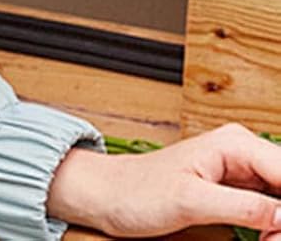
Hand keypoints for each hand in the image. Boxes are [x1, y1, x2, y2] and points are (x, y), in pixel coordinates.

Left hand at [47, 124, 280, 237]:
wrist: (111, 195)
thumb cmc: (138, 191)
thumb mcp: (192, 201)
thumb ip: (244, 207)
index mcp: (235, 144)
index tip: (280, 234)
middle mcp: (243, 151)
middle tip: (271, 240)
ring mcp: (242, 171)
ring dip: (280, 226)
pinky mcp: (238, 190)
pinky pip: (272, 209)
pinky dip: (274, 228)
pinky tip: (264, 239)